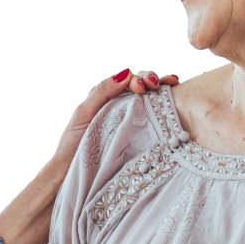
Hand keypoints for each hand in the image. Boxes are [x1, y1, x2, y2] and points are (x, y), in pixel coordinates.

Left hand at [52, 69, 177, 167]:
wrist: (72, 170)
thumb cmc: (74, 142)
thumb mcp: (84, 113)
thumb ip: (102, 92)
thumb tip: (126, 73)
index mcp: (108, 97)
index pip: (128, 80)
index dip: (138, 79)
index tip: (141, 88)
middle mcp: (121, 105)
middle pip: (142, 85)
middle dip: (152, 79)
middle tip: (155, 85)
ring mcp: (131, 120)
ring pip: (150, 98)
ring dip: (161, 88)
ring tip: (171, 85)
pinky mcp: (137, 136)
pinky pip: (153, 119)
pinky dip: (164, 106)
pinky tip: (173, 100)